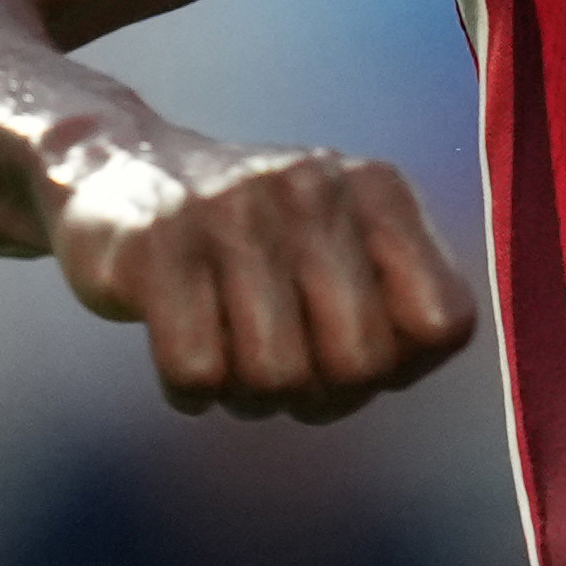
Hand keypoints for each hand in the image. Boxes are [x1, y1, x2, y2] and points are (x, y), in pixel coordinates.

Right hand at [46, 126, 482, 421]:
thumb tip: (408, 365)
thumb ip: (401, 297)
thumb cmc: (254, 236)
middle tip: (287, 373)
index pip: (443, 323)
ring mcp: (232, 214)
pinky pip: (197, 374)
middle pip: (361, 363)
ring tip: (233, 357)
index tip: (351, 350)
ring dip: (251, 397)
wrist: (121, 169)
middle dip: (323, 396)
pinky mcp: (156, 248)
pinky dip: (192, 391)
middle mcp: (312, 189)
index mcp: (376, 189)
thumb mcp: (344, 235)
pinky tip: (185, 351)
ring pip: (276, 377)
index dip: (401, 366)